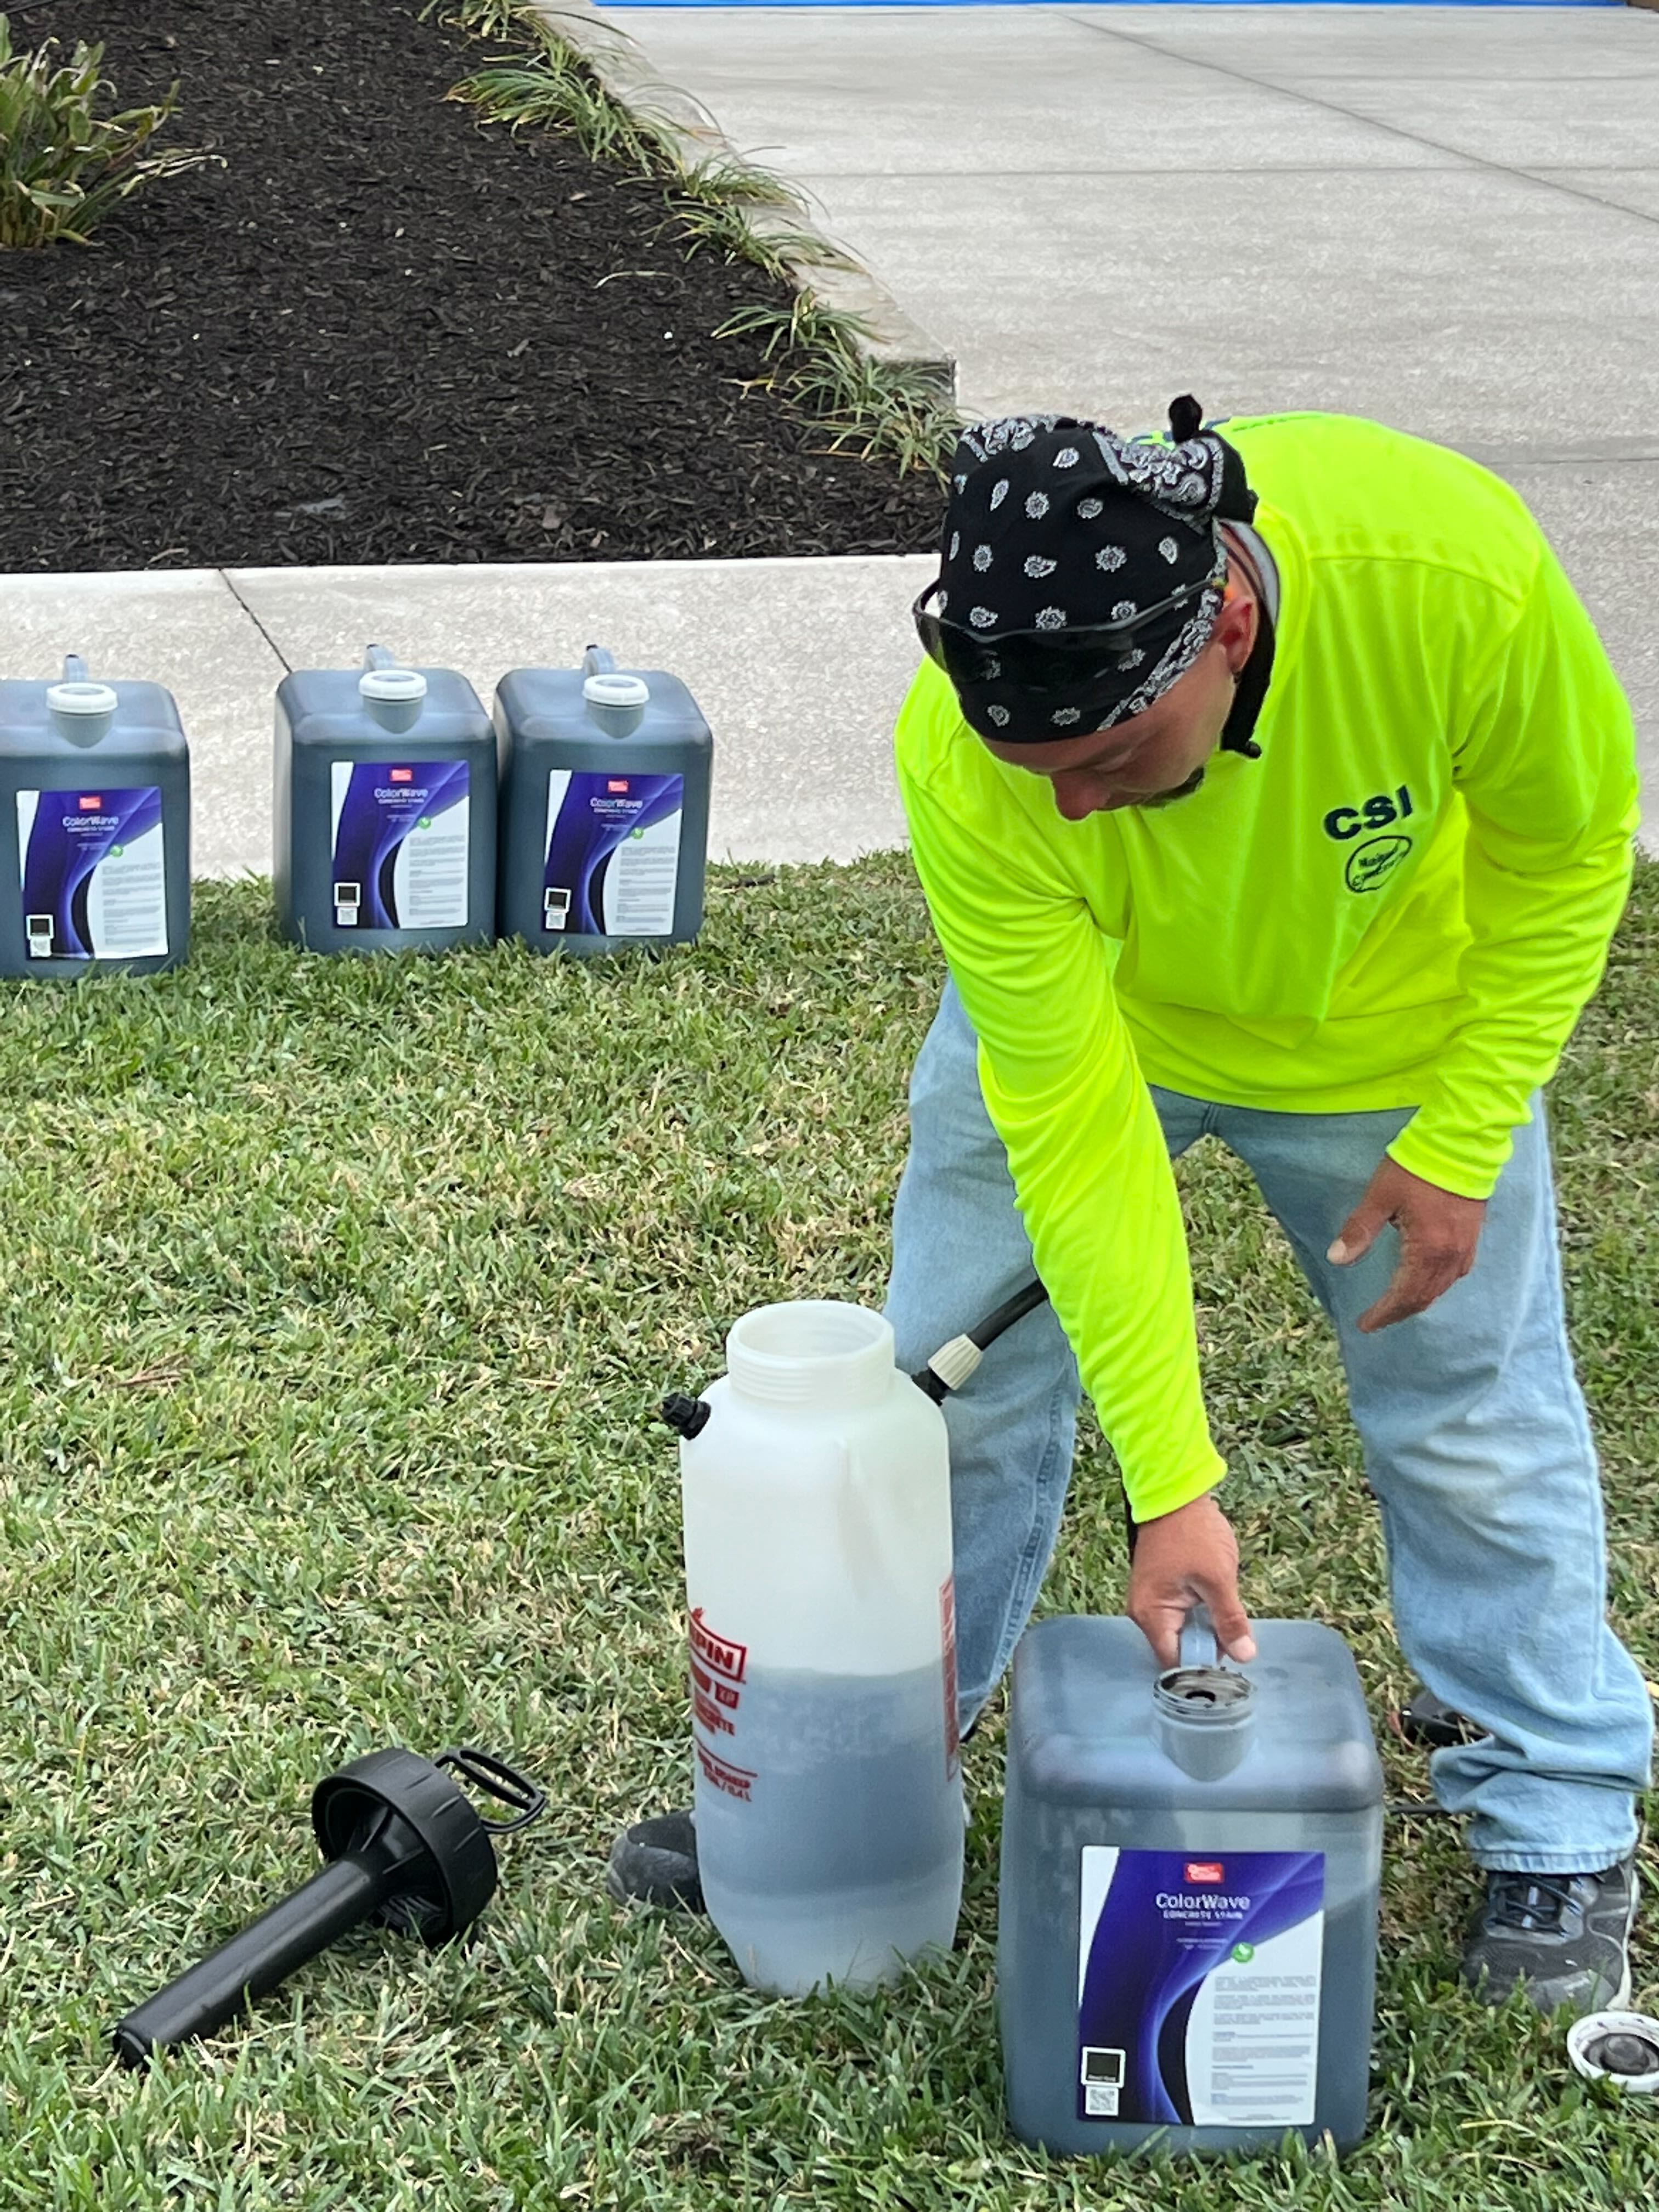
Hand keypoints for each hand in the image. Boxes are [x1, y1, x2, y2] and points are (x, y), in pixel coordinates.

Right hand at [1126, 1492, 1256, 1668]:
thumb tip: (1244, 1656)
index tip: (1232, 1665)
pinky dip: (1200, 1613)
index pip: (1176, 1662)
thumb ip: (1229, 1620)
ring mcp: (1151, 1600)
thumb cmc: (1193, 1533)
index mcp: (1152, 1615)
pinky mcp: (1160, 1589)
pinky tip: (1216, 1603)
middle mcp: (1144, 1613)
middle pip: (1179, 1649)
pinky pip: (1182, 1614)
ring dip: (1207, 1628)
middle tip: (1238, 1637)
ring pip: (1183, 1631)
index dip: (1204, 1668)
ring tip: (1228, 1616)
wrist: (1175, 1492)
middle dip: (1209, 1646)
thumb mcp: (1218, 1578)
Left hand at [1327, 1154, 1486, 1332]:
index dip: (1384, 1313)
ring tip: (1397, 1306)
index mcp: (1427, 1249)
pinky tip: (1427, 1280)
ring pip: (1441, 1286)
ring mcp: (1465, 1246)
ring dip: (1418, 1300)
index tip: (1365, 1324)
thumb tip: (1337, 1258)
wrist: (1461, 1143)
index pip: (1404, 1295)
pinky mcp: (1472, 1234)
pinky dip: (1437, 1284)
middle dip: (1399, 1311)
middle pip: (1424, 1296)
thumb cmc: (1416, 1167)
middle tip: (1377, 1320)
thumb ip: (1359, 1229)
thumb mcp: (1380, 1196)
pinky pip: (1456, 1271)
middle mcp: (1450, 1255)